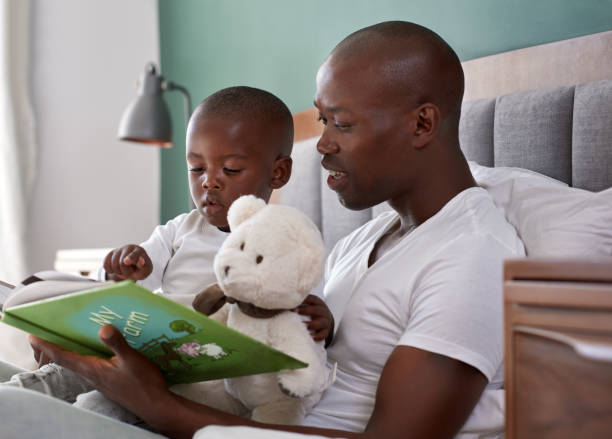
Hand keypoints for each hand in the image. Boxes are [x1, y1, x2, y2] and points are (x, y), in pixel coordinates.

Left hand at [28, 325, 172, 420]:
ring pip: (75, 363)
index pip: (63, 356)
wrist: (154, 405)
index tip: (33, 336)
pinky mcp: (107, 380)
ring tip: (63, 338)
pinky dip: (81, 355)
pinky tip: (91, 349)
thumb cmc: (142, 383)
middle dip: (51, 348)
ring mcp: (99, 379)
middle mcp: (91, 374)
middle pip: (64, 361)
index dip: (47, 346)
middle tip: (43, 335)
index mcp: (92, 368)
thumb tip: (103, 327)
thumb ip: (117, 343)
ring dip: (65, 352)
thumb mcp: (132, 360)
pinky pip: (87, 366)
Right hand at [103, 245, 152, 280]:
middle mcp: (128, 248)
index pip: (134, 255)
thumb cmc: (141, 269)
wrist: (133, 266)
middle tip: (130, 272)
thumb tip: (140, 260)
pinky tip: (115, 270)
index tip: (126, 261)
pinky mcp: (110, 254)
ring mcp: (118, 250)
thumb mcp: (146, 270)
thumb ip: (144, 266)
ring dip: (118, 272)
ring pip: (113, 264)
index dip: (130, 258)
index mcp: (139, 251)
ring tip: (124, 271)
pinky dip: (110, 270)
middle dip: (125, 272)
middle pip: (122, 263)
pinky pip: (105, 264)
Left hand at [293, 294, 334, 346]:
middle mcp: (322, 311)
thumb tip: (282, 303)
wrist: (327, 320)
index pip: (311, 298)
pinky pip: (323, 334)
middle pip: (316, 309)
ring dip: (312, 324)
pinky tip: (311, 337)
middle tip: (295, 311)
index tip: (292, 302)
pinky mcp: (326, 330)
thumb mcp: (310, 305)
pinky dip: (317, 336)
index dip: (303, 299)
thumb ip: (300, 303)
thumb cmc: (314, 312)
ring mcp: (325, 321)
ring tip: (304, 326)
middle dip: (305, 310)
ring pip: (321, 322)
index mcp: (317, 302)